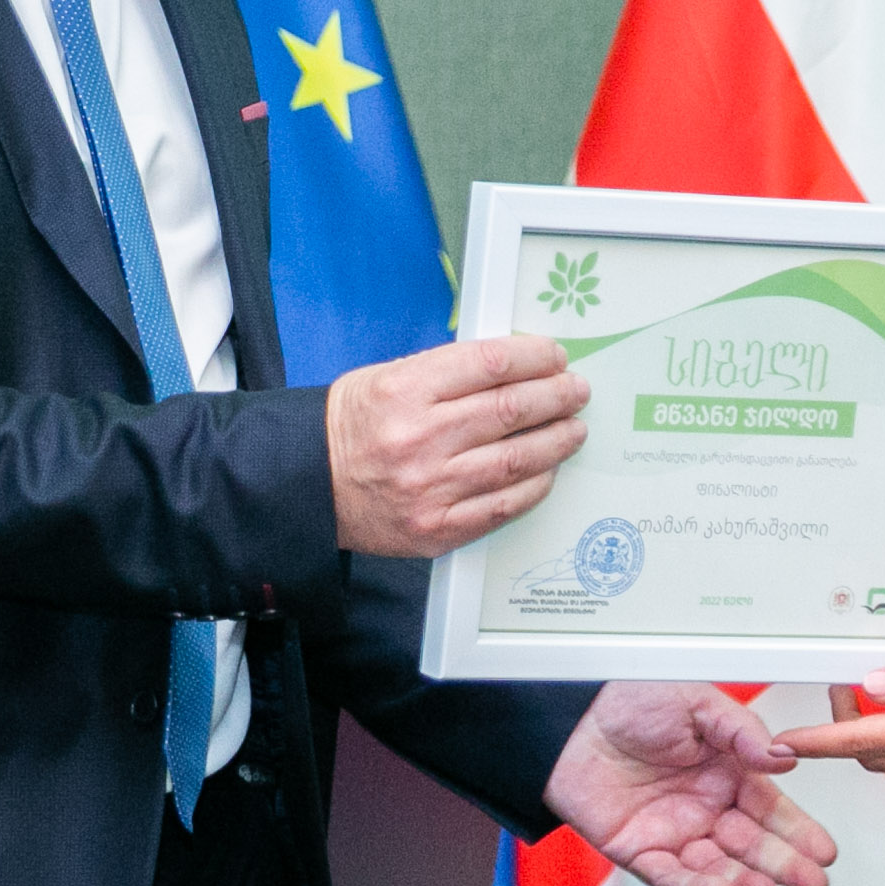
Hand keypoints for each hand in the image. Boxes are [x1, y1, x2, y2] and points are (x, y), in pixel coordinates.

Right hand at [327, 335, 589, 557]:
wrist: (309, 486)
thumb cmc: (353, 427)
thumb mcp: (387, 378)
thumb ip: (448, 373)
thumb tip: (516, 367)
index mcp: (403, 391)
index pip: (490, 364)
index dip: (534, 357)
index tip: (554, 356)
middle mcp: (418, 439)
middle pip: (511, 409)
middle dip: (556, 396)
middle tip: (576, 390)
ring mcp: (430, 489)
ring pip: (516, 459)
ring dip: (556, 440)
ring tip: (573, 428)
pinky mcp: (437, 529)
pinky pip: (503, 505)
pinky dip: (534, 485)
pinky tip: (546, 470)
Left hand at [543, 685, 836, 885]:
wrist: (570, 717)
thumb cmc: (630, 702)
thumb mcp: (697, 703)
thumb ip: (742, 731)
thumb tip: (782, 758)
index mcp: (726, 772)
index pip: (770, 809)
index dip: (797, 831)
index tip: (824, 850)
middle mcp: (704, 807)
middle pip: (752, 843)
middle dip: (784, 864)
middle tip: (813, 881)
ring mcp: (673, 831)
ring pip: (717, 866)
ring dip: (744, 881)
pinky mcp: (639, 850)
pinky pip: (672, 875)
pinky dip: (697, 885)